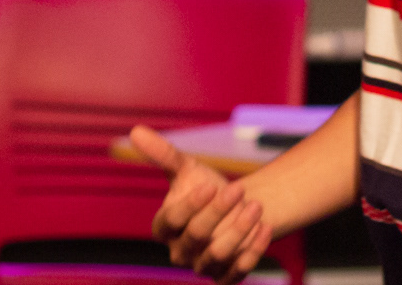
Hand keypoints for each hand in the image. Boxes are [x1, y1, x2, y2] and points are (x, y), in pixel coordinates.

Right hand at [130, 125, 272, 284]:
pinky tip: (265, 227)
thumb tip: (135, 131)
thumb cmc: (204, 186)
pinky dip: (253, 249)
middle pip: (196, 236)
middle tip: (238, 189)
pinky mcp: (226, 277)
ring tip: (256, 206)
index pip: (171, 220)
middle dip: (218, 212)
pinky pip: (239, 270)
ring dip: (238, 230)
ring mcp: (203, 266)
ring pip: (218, 254)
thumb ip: (162, 154)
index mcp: (164, 227)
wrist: (236, 206)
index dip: (189, 205)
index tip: (210, 185)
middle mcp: (180, 251)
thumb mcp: (184, 168)